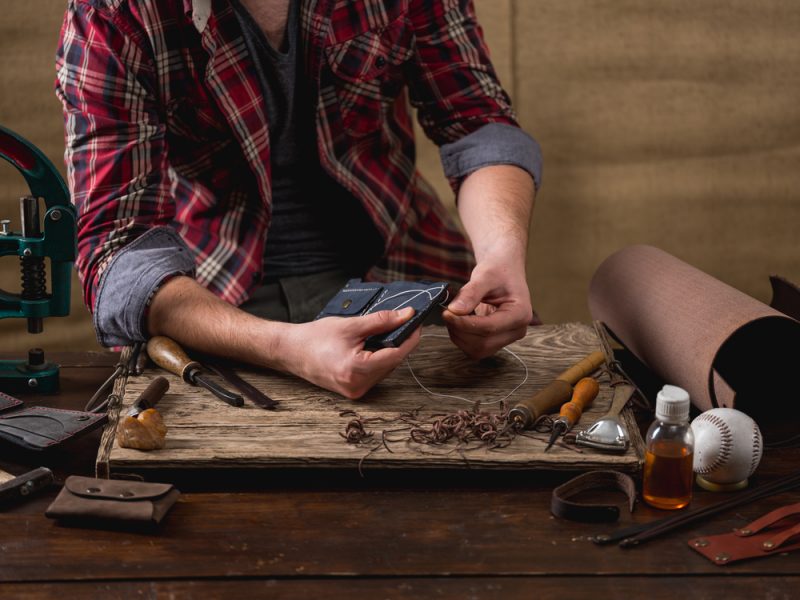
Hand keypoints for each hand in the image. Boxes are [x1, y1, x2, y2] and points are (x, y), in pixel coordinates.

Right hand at [277, 308, 420, 398]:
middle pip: (392, 362)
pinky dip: (377, 359)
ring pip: (385, 369)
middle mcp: (358, 385)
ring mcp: (356, 391)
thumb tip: (406, 315)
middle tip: (402, 323)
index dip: (410, 338)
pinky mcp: (353, 391)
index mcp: (356, 369)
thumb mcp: (351, 325)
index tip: (416, 323)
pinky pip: (375, 374)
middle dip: (399, 343)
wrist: (292, 351)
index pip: (396, 354)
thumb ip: (381, 321)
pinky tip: (371, 347)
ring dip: (388, 352)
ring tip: (382, 334)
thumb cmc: (316, 337)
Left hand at [442, 256, 533, 359]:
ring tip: (453, 314)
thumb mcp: (485, 275)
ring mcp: (507, 338)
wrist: (503, 271)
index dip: (464, 323)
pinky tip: (459, 320)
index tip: (447, 313)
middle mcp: (517, 330)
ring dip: (459, 335)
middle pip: (483, 343)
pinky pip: (475, 348)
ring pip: (477, 350)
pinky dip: (462, 337)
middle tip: (447, 312)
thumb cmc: (498, 271)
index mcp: (520, 314)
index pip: (489, 328)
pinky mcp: (495, 341)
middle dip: (460, 330)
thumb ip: (471, 293)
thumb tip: (454, 310)